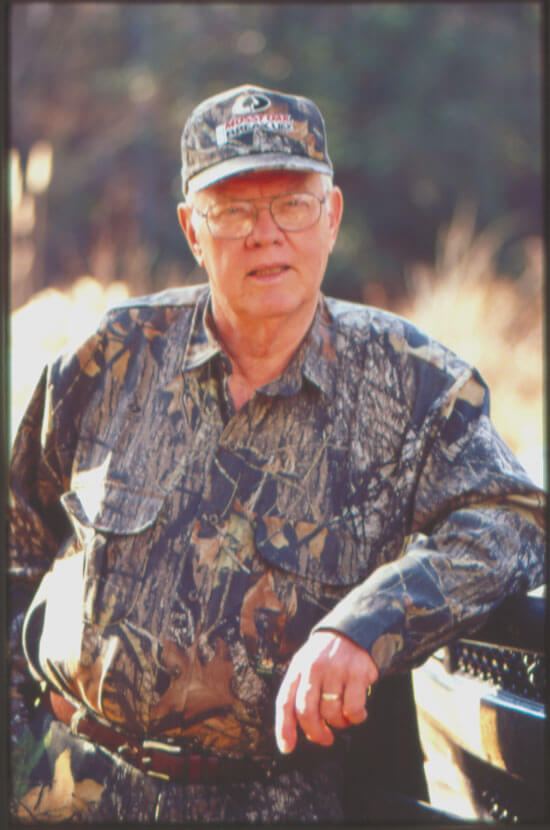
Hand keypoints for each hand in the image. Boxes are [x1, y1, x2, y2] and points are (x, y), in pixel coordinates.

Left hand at [275, 629, 378, 753]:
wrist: (351, 631)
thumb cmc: (325, 657)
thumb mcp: (306, 666)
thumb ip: (299, 693)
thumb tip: (293, 734)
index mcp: (298, 668)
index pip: (285, 701)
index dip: (284, 728)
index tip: (287, 748)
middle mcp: (313, 668)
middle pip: (307, 712)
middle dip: (315, 733)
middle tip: (325, 739)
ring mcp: (335, 670)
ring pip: (332, 713)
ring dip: (339, 723)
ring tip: (343, 716)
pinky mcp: (357, 673)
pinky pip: (353, 709)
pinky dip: (356, 717)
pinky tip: (357, 712)